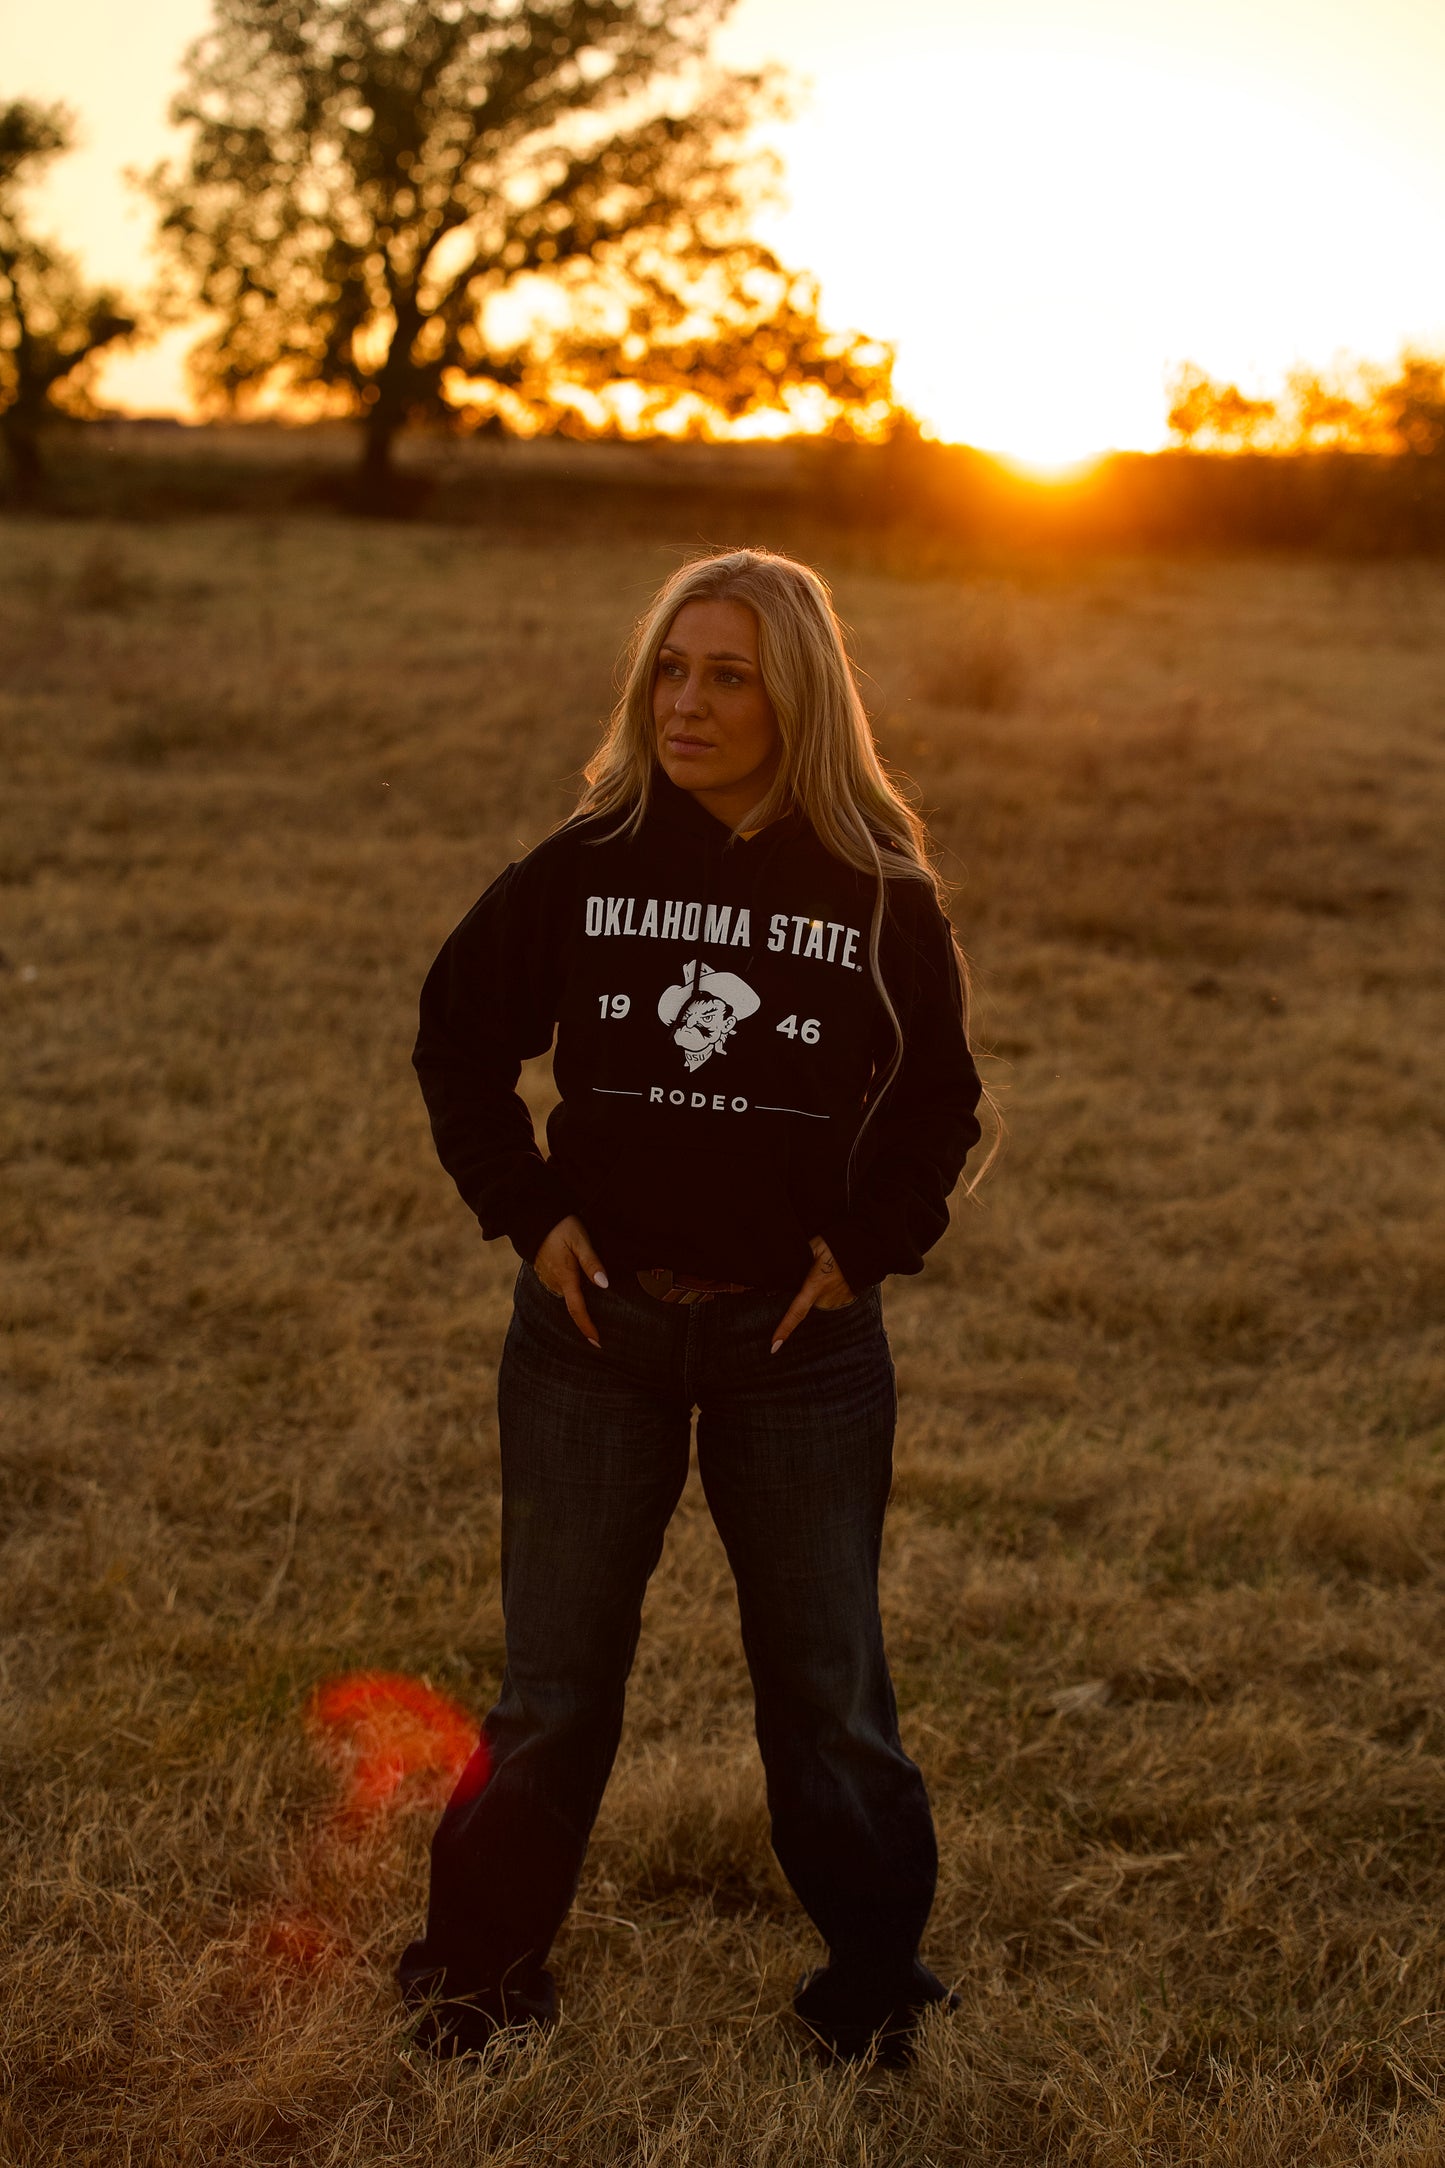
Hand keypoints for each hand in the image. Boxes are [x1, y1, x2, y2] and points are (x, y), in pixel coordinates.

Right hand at [534, 1215, 608, 1347]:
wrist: (534, 1218)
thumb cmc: (561, 1227)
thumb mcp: (580, 1240)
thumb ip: (592, 1262)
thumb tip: (604, 1284)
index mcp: (565, 1277)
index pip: (577, 1309)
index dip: (587, 1327)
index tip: (597, 1342)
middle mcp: (554, 1283)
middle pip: (575, 1303)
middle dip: (588, 1310)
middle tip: (606, 1318)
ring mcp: (548, 1280)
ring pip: (568, 1294)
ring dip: (580, 1296)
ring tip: (596, 1296)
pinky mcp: (545, 1274)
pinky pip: (562, 1286)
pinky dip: (572, 1286)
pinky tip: (580, 1280)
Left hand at [770, 1235, 855, 1354]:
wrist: (865, 1247)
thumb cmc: (836, 1244)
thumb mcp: (812, 1247)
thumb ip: (798, 1260)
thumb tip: (785, 1268)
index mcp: (815, 1287)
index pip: (796, 1313)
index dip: (784, 1330)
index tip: (774, 1346)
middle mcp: (826, 1299)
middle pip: (806, 1305)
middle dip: (804, 1294)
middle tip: (812, 1272)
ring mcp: (838, 1301)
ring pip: (819, 1302)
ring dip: (818, 1292)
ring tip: (825, 1272)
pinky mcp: (847, 1300)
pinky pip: (831, 1300)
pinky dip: (829, 1292)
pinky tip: (834, 1277)